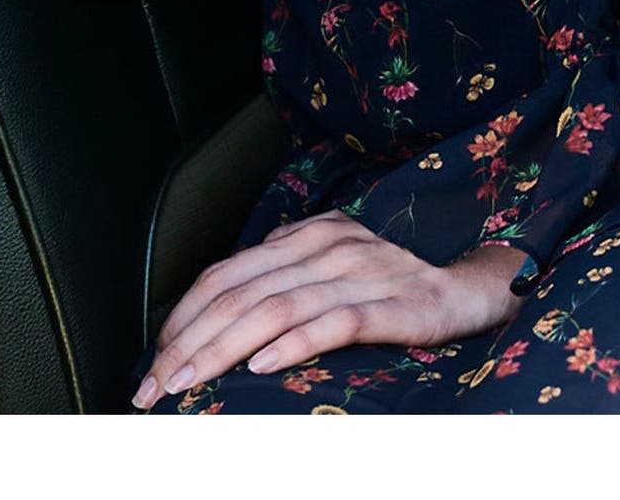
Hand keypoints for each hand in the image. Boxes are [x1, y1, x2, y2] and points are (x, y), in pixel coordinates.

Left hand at [131, 210, 528, 409]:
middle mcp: (329, 247)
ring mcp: (361, 274)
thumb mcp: (331, 263)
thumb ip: (284, 269)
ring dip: (223, 349)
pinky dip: (293, 344)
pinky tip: (261, 366)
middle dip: (189, 341)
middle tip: (154, 385)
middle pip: (241, 292)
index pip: (228, 272)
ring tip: (190, 382)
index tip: (154, 360)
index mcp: (308, 235)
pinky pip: (333, 322)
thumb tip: (221, 297)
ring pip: (276, 308)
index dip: (184, 315)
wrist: (465, 289)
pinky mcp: (392, 305)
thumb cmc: (390, 283)